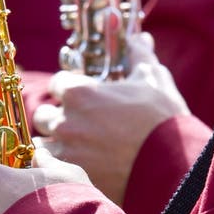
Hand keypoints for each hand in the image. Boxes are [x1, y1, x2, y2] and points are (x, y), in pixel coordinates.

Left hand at [33, 33, 190, 205]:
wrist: (170, 164)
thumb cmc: (162, 119)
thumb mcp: (153, 80)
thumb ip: (139, 56)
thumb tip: (140, 38)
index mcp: (79, 92)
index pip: (57, 83)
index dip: (68, 88)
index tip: (80, 95)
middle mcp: (65, 121)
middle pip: (43, 115)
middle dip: (57, 117)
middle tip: (77, 124)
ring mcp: (64, 150)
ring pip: (42, 143)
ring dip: (54, 143)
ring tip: (74, 147)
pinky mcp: (69, 176)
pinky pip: (49, 168)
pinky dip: (56, 166)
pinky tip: (72, 165)